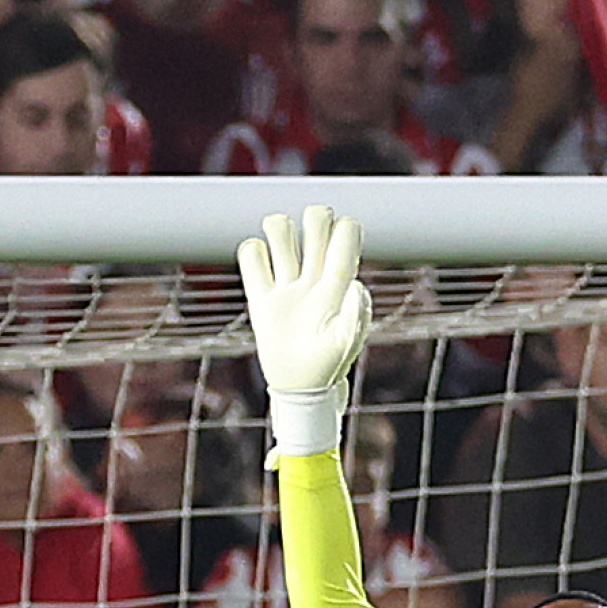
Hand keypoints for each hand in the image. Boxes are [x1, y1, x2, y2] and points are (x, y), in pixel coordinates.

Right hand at [236, 208, 371, 397]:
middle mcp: (313, 277)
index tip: (343, 235)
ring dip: (280, 230)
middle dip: (315, 219)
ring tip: (284, 256)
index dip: (345, 228)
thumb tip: (355, 285)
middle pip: (314, 221)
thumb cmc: (328, 365)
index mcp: (337, 283)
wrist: (301, 388)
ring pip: (281, 230)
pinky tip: (261, 272)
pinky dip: (252, 252)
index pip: (344, 237)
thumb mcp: (346, 343)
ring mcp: (287, 284)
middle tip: (312, 236)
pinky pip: (251, 255)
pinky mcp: (261, 296)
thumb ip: (355, 314)